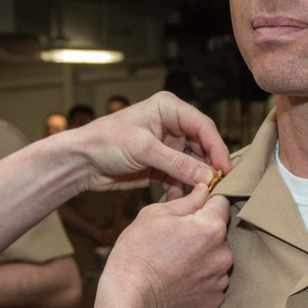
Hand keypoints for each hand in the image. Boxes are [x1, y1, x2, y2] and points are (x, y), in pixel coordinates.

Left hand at [71, 92, 231, 199]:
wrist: (80, 162)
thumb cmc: (105, 142)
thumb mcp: (143, 149)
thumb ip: (177, 162)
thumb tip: (207, 176)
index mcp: (168, 108)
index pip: (203, 126)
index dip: (217, 148)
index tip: (226, 170)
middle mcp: (171, 125)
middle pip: (202, 146)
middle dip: (208, 166)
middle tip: (217, 186)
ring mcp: (166, 147)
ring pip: (192, 164)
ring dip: (195, 180)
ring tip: (200, 196)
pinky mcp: (159, 166)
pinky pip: (179, 178)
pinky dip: (181, 189)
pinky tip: (180, 200)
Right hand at [104, 185, 231, 307]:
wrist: (130, 295)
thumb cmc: (138, 251)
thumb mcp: (155, 214)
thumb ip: (188, 200)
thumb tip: (205, 190)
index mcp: (211, 227)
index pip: (221, 202)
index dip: (205, 202)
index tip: (190, 211)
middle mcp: (223, 254)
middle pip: (220, 232)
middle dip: (204, 231)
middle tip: (177, 239)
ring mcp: (220, 279)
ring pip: (217, 257)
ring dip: (204, 256)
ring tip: (177, 261)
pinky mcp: (215, 299)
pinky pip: (213, 280)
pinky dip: (201, 278)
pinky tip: (180, 277)